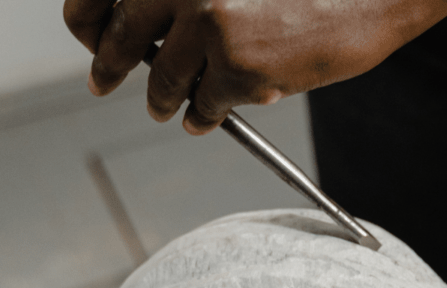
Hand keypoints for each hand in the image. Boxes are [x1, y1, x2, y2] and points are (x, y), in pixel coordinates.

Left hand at [63, 0, 446, 134]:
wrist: (359, 4)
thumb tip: (127, 33)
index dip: (86, 19)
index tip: (89, 38)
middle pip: (119, 38)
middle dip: (108, 67)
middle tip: (102, 82)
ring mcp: (208, 24)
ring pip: (162, 80)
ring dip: (162, 100)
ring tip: (170, 108)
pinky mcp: (234, 66)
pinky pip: (202, 107)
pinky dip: (204, 118)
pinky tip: (212, 116)